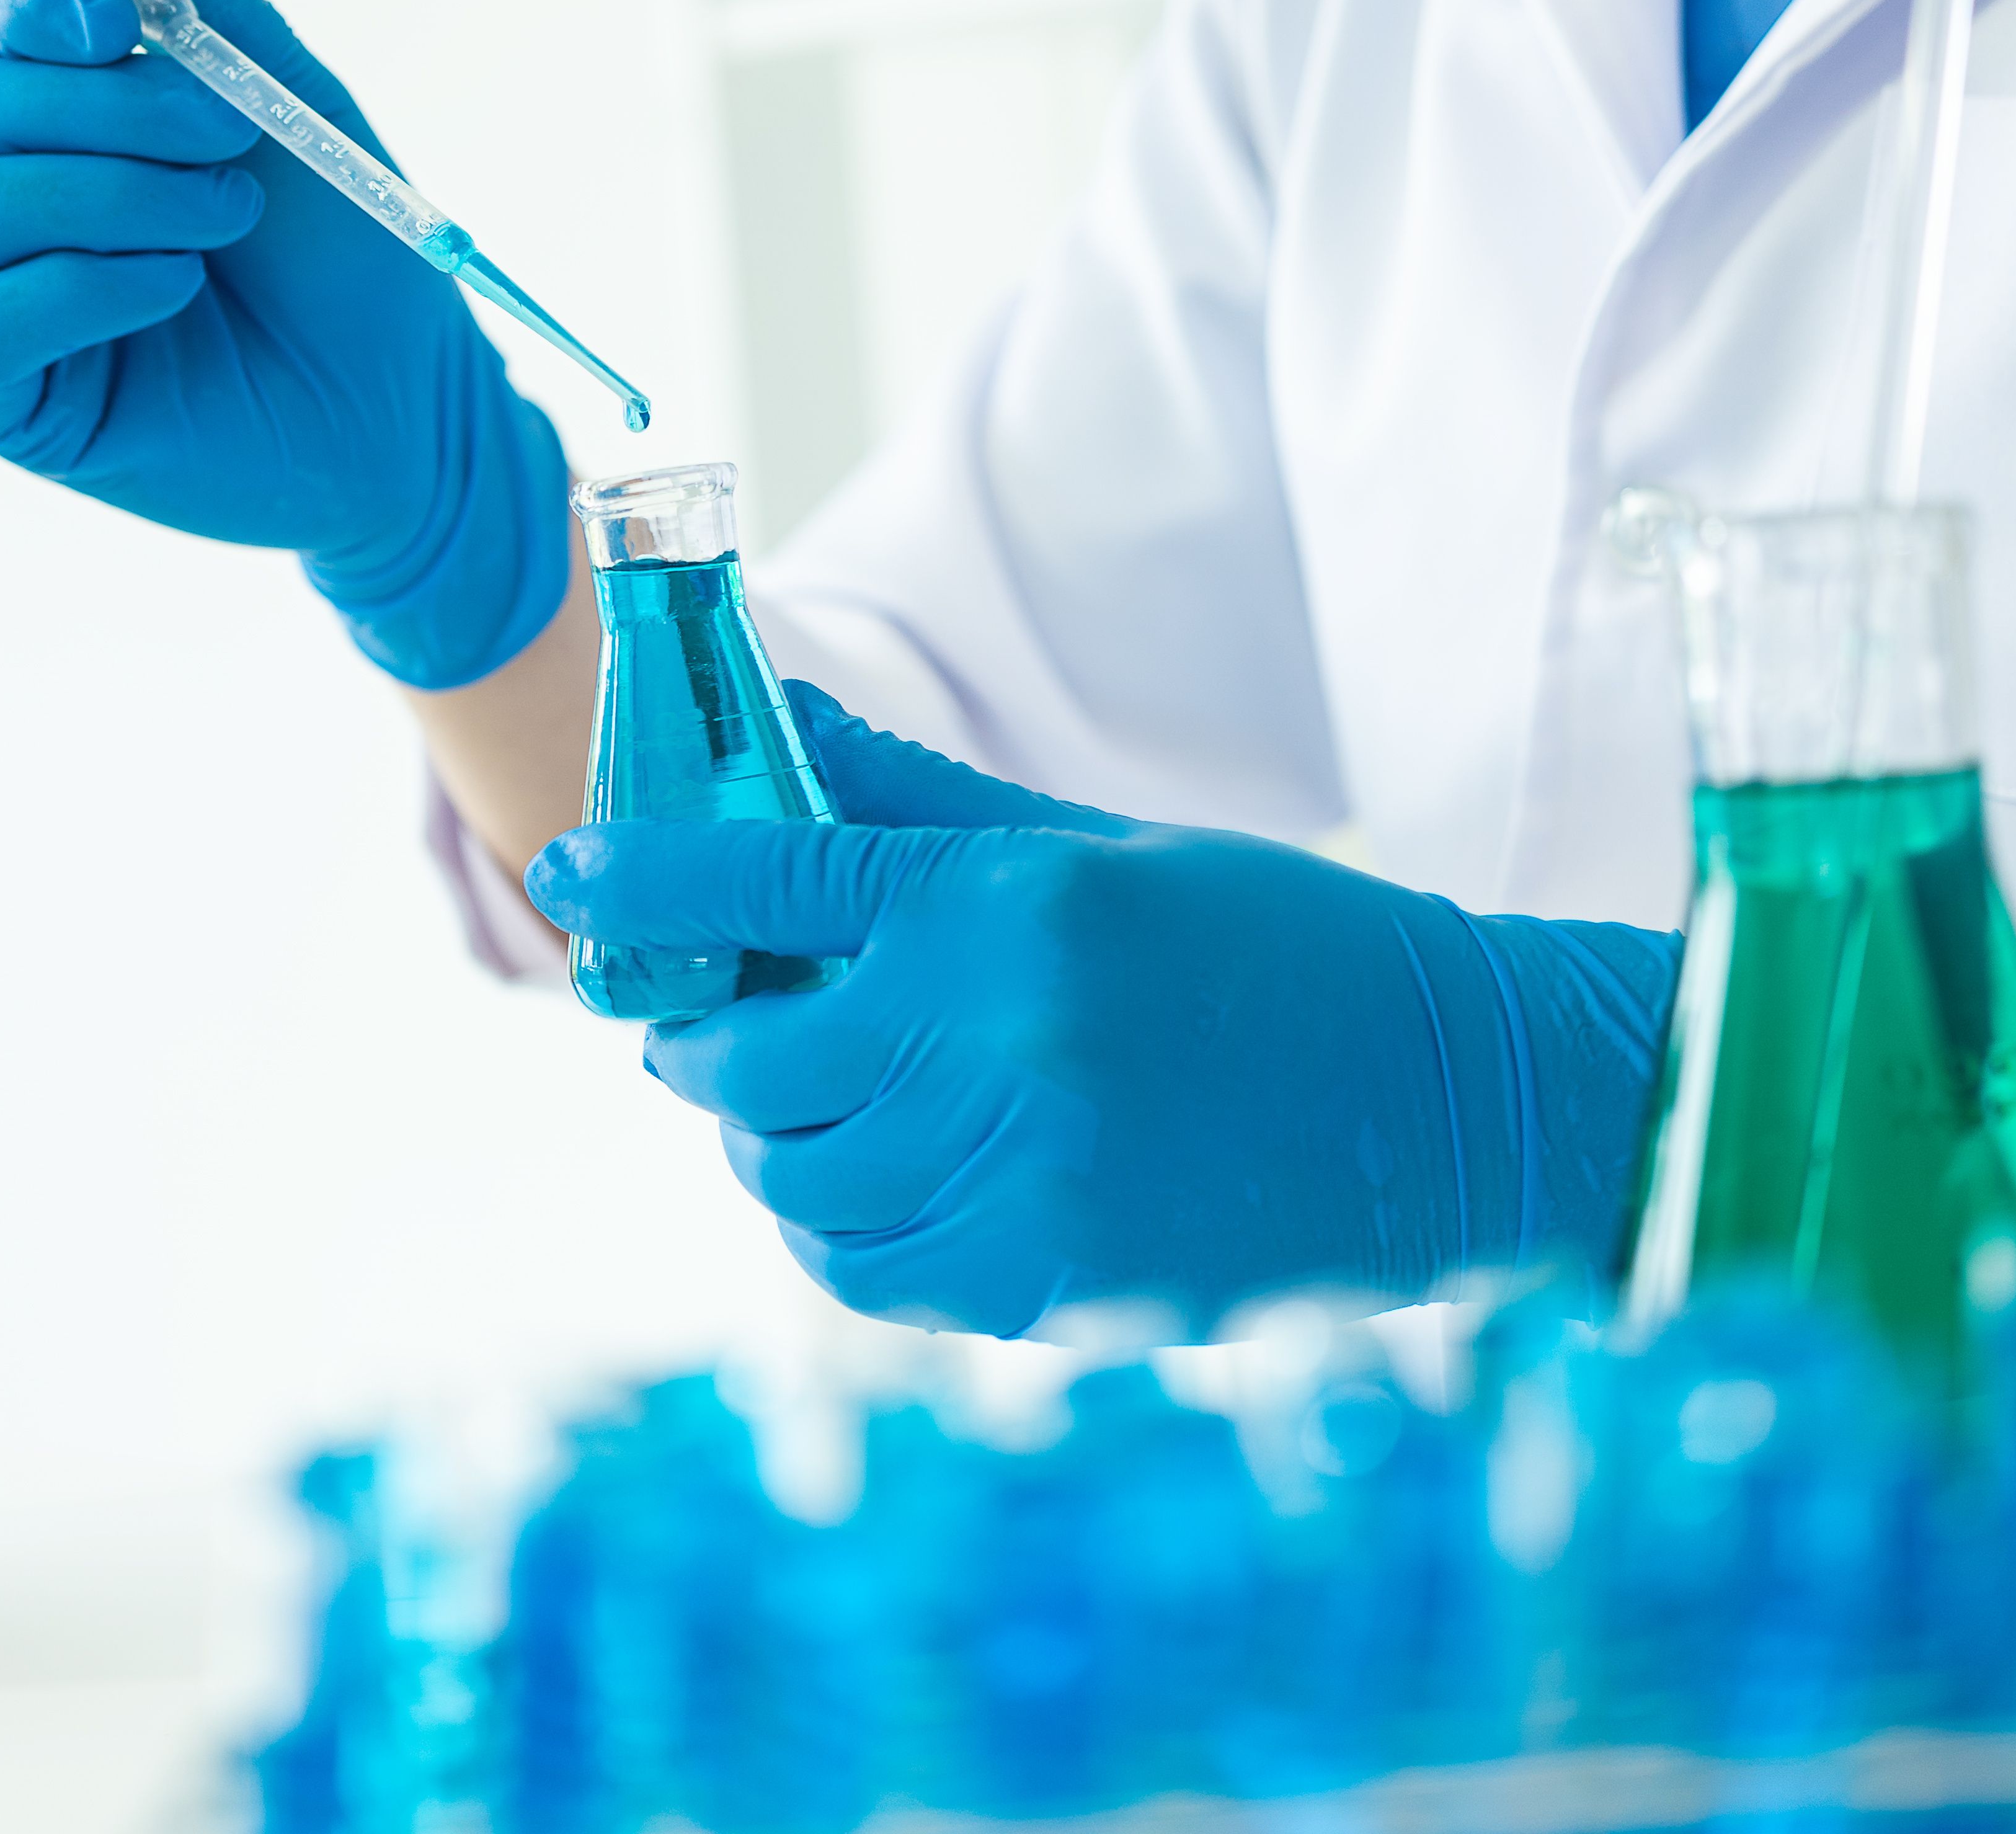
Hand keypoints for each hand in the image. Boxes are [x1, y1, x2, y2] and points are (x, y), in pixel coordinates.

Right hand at [0, 0, 567, 688]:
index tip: (119, 13)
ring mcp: (5, 300)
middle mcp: (19, 198)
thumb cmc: (350, 262)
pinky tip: (177, 288)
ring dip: (111, 195)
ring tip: (224, 219)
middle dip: (113, 105)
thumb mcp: (290, 101)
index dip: (31, 2)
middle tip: (234, 135)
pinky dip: (78, 288)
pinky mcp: (12, 402)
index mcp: (72, 116)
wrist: (410, 410)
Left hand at [524, 687, 1678, 1337]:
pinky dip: (833, 1228)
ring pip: (792, 1176)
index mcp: (1009, 910)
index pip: (770, 886)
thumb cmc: (1275, 948)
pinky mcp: (1048, 1285)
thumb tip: (777, 731)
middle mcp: (997, 1042)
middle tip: (717, 1015)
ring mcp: (1021, 1176)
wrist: (1443, 1101)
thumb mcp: (1099, 848)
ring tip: (807, 1103)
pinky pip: (864, 1270)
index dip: (650, 876)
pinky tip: (869, 1183)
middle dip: (705, 1035)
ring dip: (768, 1137)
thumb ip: (919, 810)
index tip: (572, 871)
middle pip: (753, 1056)